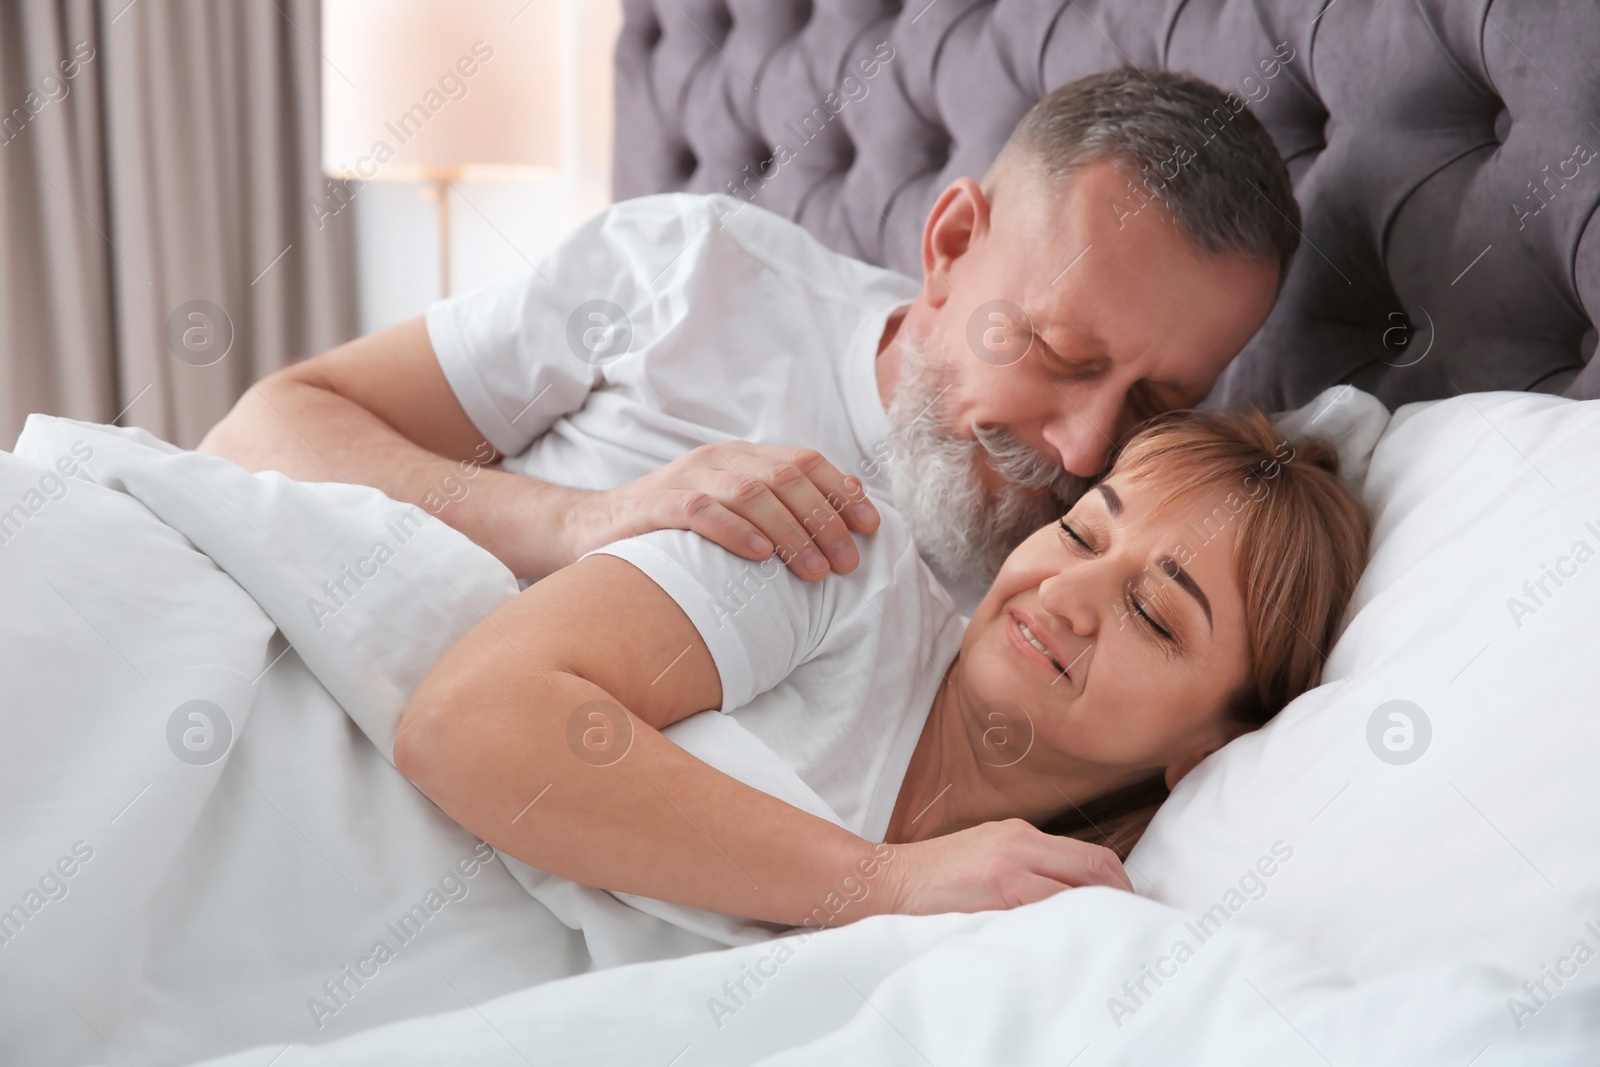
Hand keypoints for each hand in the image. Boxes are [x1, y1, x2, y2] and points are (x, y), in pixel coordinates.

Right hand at [565, 442, 880, 579]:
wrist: (591, 529)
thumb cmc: (672, 529)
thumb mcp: (731, 511)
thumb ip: (781, 501)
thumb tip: (848, 496)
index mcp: (740, 457)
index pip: (804, 461)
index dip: (841, 492)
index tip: (870, 527)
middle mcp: (717, 459)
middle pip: (786, 479)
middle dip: (824, 521)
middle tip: (847, 562)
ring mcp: (686, 478)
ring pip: (752, 494)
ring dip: (791, 532)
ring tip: (815, 570)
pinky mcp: (658, 504)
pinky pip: (703, 512)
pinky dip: (736, 532)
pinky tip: (760, 557)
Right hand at [872, 819, 1132, 917]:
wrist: (884, 882)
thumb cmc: (933, 879)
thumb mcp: (984, 857)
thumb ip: (1023, 868)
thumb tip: (1066, 898)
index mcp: (1019, 833)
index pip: (1090, 855)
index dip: (1118, 885)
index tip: (1126, 911)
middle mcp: (1019, 841)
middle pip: (1095, 866)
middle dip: (1120, 899)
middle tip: (1130, 928)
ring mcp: (1007, 862)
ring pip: (1076, 886)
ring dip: (1097, 914)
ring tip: (1105, 939)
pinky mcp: (993, 886)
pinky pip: (1046, 905)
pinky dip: (1064, 923)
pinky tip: (1067, 942)